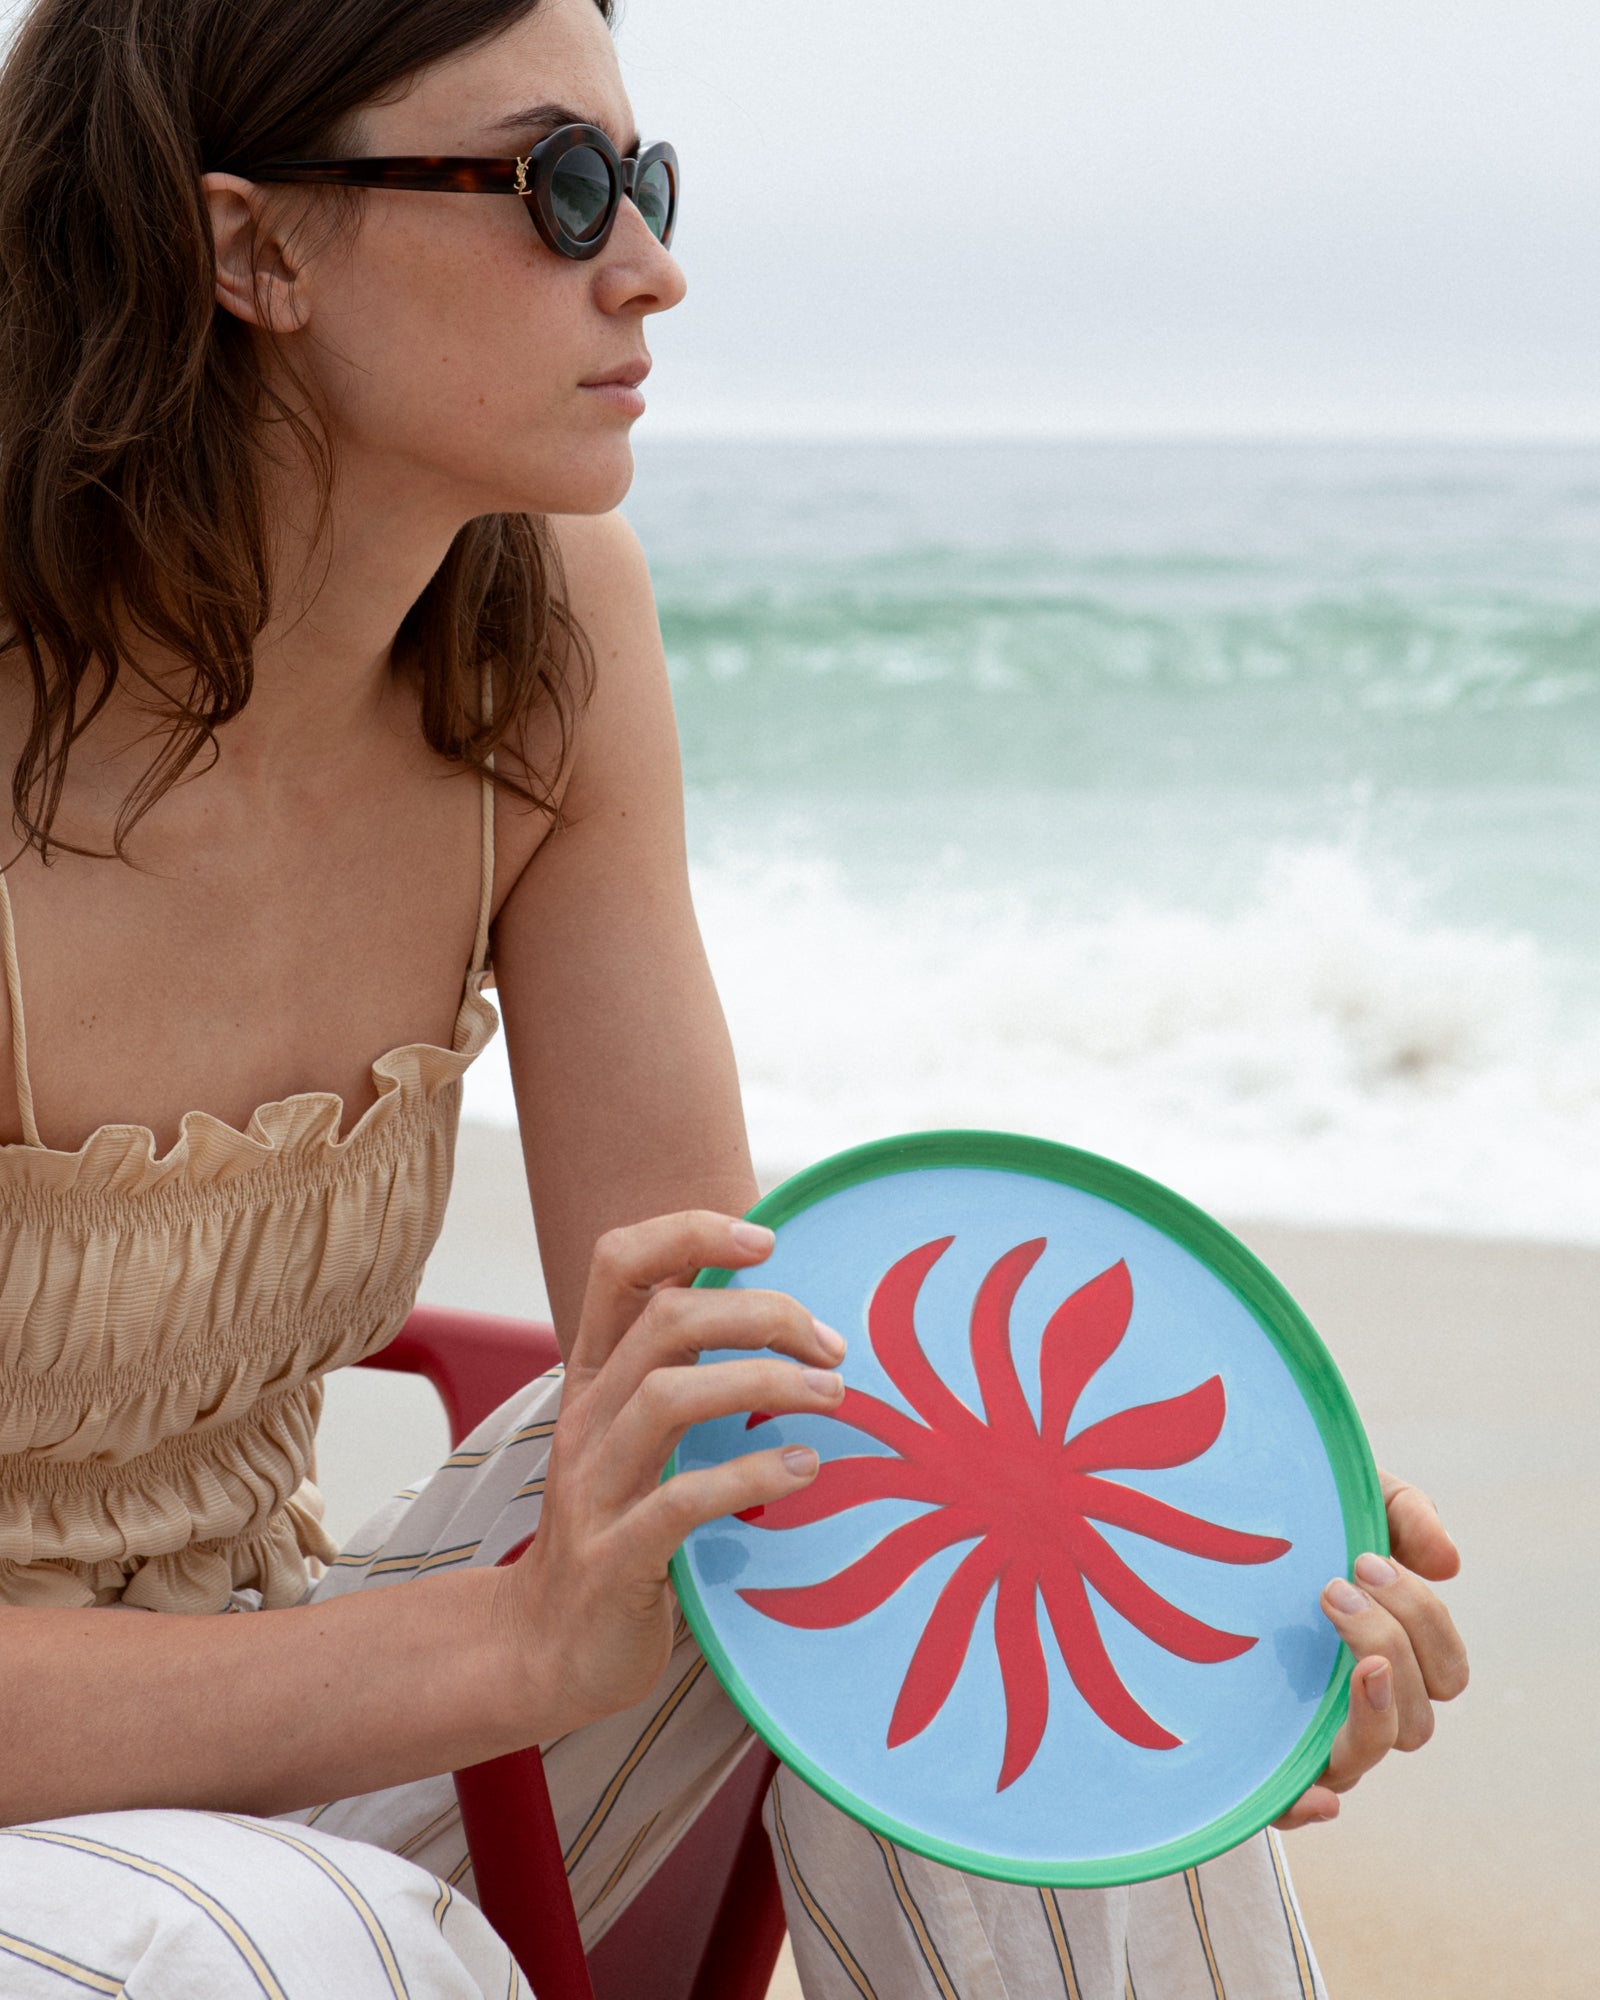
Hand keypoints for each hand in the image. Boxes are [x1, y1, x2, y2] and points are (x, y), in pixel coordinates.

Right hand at [492, 1210, 843, 1732]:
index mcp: (594, 1374)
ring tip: (833, 1394)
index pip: (617, 1264)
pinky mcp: (614, 1557)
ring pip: (669, 1396)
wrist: (546, 1649)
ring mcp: (594, 1486)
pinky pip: (681, 1501)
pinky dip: (750, 1476)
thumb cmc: (619, 1525)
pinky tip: (804, 1469)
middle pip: (665, 1320)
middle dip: (761, 1313)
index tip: (766, 1238)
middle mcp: (588, 1415)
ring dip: (765, 1383)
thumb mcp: (638, 1436)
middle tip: (833, 1344)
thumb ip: (687, 1373)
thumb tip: (787, 1315)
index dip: (687, 1231)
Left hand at [1275, 1469, 1467, 1829]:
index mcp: (1390, 1653)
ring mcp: (1308, 1732)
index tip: (1366, 1560)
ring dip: (1369, 1710)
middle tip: (1335, 1586)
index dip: (1425, 1623)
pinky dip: (1310, 1806)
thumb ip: (1408, 1516)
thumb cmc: (1294, 1520)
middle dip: (1391, 1646)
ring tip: (1337, 1639)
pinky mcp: (1257, 1754)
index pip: (1445, 1673)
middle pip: (1416, 1722)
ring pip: (1364, 1758)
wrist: (1200, 1514)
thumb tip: (1449, 1564)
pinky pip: (1288, 1804)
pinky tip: (1318, 1794)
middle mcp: (1354, 1703)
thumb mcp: (1355, 1501)